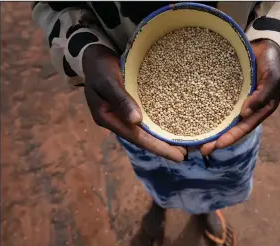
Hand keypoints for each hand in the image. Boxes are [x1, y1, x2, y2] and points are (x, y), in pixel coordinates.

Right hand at [82, 44, 185, 161]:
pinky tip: (172, 127)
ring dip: (162, 138)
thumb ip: (120, 100)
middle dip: (163, 147)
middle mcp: (117, 120)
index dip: (157, 147)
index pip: (136, 137)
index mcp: (108, 118)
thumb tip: (136, 121)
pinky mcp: (131, 106)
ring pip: (145, 131)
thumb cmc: (99, 67)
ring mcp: (124, 114)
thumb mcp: (107, 81)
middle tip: (185, 155)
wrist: (94, 54)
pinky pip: (146, 119)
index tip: (177, 157)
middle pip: (142, 138)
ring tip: (182, 145)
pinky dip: (159, 125)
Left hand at [200, 39, 279, 154]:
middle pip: (232, 127)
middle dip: (218, 139)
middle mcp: (248, 108)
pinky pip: (218, 102)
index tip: (217, 145)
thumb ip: (262, 96)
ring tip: (196, 139)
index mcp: (260, 109)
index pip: (245, 127)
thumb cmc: (273, 62)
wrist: (266, 45)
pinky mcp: (229, 90)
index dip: (232, 137)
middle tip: (202, 149)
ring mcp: (237, 100)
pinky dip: (208, 110)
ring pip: (223, 117)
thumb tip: (245, 114)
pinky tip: (195, 117)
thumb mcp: (272, 78)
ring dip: (212, 128)